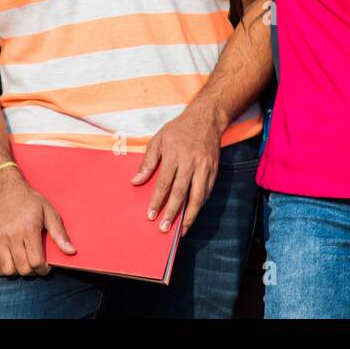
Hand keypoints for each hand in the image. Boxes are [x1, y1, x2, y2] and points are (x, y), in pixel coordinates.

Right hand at [0, 170, 74, 275]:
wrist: (4, 187)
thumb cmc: (29, 200)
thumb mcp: (48, 211)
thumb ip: (59, 233)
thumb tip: (71, 251)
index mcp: (29, 229)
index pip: (36, 262)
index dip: (43, 269)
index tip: (45, 266)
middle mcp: (12, 235)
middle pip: (22, 268)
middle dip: (32, 271)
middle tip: (34, 264)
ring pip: (6, 269)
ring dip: (16, 271)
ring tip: (21, 264)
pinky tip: (6, 263)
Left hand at [131, 107, 222, 235]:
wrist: (206, 118)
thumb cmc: (178, 129)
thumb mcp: (158, 140)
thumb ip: (147, 162)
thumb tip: (136, 181)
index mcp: (174, 154)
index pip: (164, 183)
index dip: (157, 200)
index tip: (151, 215)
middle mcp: (190, 162)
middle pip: (181, 192)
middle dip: (172, 212)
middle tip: (164, 228)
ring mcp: (204, 167)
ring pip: (198, 196)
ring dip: (190, 215)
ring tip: (182, 229)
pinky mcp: (214, 170)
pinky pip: (207, 191)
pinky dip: (200, 205)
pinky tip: (193, 213)